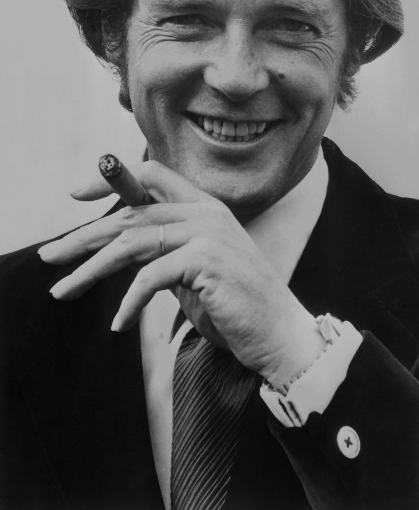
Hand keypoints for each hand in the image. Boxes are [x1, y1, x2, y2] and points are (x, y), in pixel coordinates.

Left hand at [39, 161, 323, 383]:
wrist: (278, 333)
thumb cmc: (234, 306)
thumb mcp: (192, 270)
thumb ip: (163, 251)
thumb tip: (119, 248)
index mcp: (204, 207)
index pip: (152, 175)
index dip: (112, 179)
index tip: (77, 195)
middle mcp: (206, 212)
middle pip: (130, 214)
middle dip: (83, 236)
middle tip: (48, 256)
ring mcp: (208, 233)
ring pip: (132, 242)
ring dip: (91, 270)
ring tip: (65, 290)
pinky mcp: (207, 261)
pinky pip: (150, 277)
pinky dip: (129, 303)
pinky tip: (118, 323)